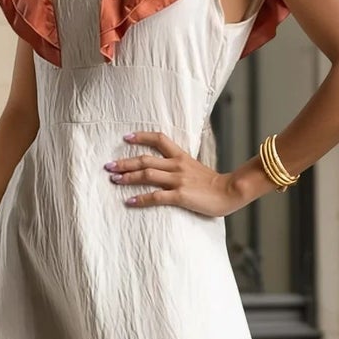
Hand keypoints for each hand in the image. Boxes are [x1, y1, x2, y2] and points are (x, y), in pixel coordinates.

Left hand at [104, 130, 244, 217]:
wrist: (230, 191)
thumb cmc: (214, 184)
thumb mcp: (196, 169)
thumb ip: (181, 166)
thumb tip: (166, 168)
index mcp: (181, 157)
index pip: (159, 140)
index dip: (141, 137)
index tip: (126, 138)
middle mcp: (177, 166)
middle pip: (145, 160)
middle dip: (125, 162)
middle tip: (109, 166)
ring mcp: (178, 180)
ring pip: (147, 175)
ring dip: (128, 177)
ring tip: (114, 179)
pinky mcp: (179, 196)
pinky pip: (155, 197)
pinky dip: (140, 199)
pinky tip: (129, 201)